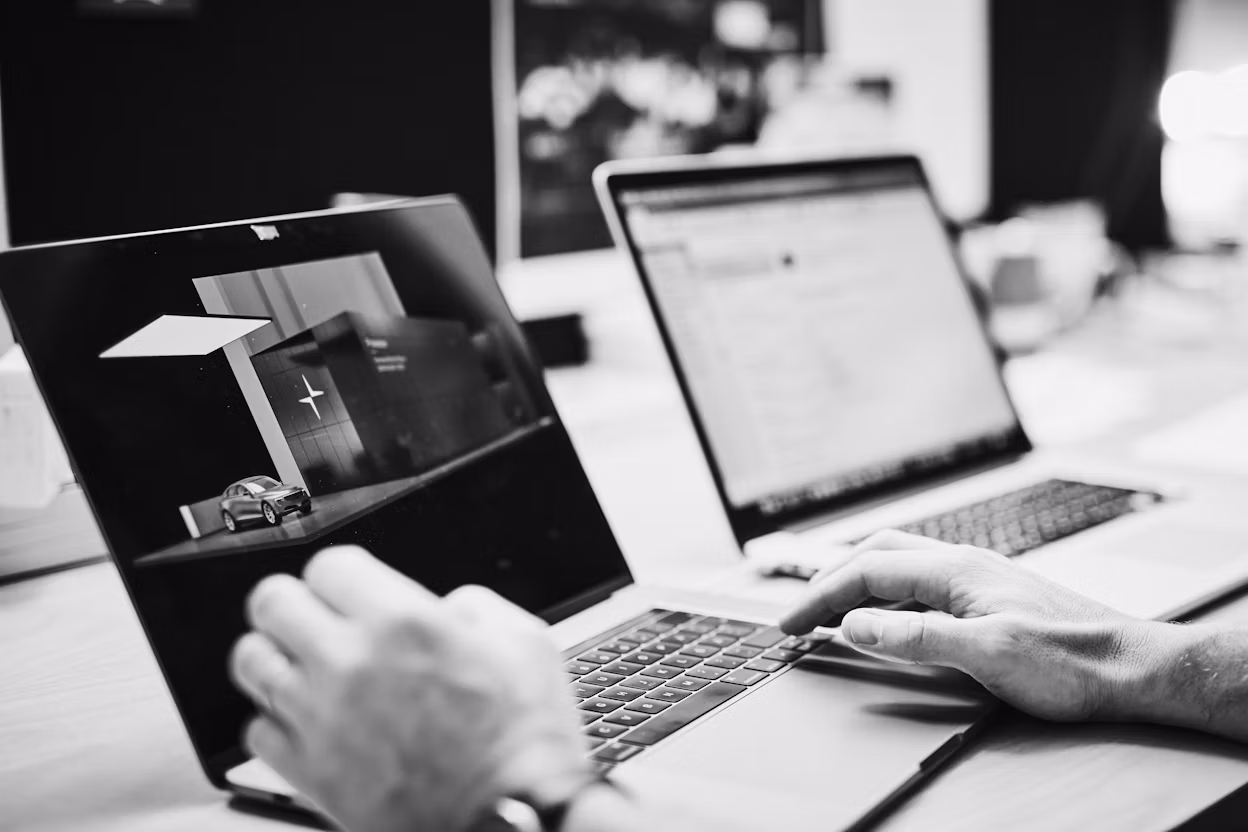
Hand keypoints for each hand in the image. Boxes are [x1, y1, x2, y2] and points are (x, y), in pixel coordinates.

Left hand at [229, 546, 590, 831]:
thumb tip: (445, 608)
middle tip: (314, 618)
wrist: (512, 821)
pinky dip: (278, 723)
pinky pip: (258, 730)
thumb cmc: (524, 742)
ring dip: (276, 656)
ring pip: (251, 662)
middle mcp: (350, 662)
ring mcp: (321, 719)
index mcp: (404, 622)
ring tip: (303, 667)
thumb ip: (474, 606)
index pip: (328, 564)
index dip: (342, 574)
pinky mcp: (308, 772)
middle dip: (294, 603)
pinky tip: (311, 724)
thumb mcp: (525, 642)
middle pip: (272, 602)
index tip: (351, 588)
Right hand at [780, 531, 1176, 722]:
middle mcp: (962, 564)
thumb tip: (855, 623)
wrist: (1132, 667)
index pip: (867, 570)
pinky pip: (919, 582)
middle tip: (798, 615)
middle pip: (876, 554)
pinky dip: (885, 593)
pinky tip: (887, 616)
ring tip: (829, 610)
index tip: (788, 624)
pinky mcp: (987, 597)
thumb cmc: (1071, 661)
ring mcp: (976, 578)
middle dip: (830, 580)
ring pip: (898, 564)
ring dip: (856, 582)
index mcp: (955, 569)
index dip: (820, 596)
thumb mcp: (987, 655)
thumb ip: (917, 636)